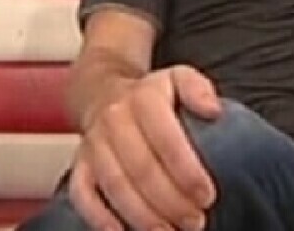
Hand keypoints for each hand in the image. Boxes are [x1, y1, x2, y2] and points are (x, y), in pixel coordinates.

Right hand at [68, 66, 222, 230]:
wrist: (104, 93)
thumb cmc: (152, 95)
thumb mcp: (179, 78)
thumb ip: (198, 90)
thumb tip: (213, 111)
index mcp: (143, 99)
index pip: (166, 139)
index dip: (187, 171)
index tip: (207, 196)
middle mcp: (114, 121)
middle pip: (141, 168)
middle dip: (170, 202)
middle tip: (195, 222)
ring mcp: (93, 145)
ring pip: (115, 186)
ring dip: (143, 216)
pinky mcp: (79, 165)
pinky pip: (83, 195)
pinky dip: (99, 218)